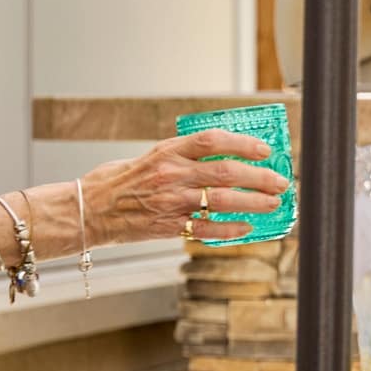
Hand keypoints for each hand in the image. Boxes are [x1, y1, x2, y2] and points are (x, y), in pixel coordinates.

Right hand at [79, 129, 290, 245]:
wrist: (88, 211)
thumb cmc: (118, 182)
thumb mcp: (148, 157)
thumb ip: (181, 156)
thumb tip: (218, 155)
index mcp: (167, 152)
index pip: (212, 140)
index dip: (243, 143)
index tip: (265, 150)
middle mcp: (171, 175)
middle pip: (226, 172)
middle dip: (260, 177)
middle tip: (282, 182)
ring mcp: (170, 202)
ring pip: (222, 201)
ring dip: (253, 203)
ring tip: (274, 204)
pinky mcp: (168, 226)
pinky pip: (206, 229)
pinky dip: (230, 230)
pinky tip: (248, 228)